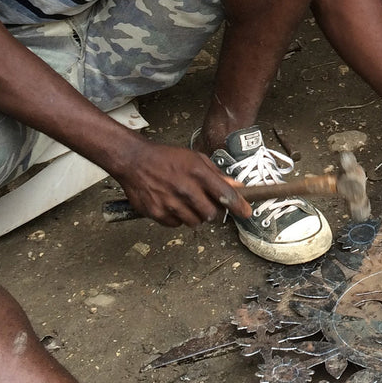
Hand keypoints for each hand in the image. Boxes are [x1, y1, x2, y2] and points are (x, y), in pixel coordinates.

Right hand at [110, 138, 249, 227]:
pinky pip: (176, 225)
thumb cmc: (167, 158)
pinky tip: (172, 205)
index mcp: (198, 173)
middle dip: (213, 211)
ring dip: (195, 216)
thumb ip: (216, 174)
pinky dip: (177, 218)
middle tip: (207, 204)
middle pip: (211, 214)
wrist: (134, 161)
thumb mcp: (195, 159)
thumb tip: (236, 186)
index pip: (224, 194)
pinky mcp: (157, 213)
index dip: (238, 206)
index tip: (246, 213)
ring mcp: (170, 203)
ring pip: (194, 222)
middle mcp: (185, 189)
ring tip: (186, 202)